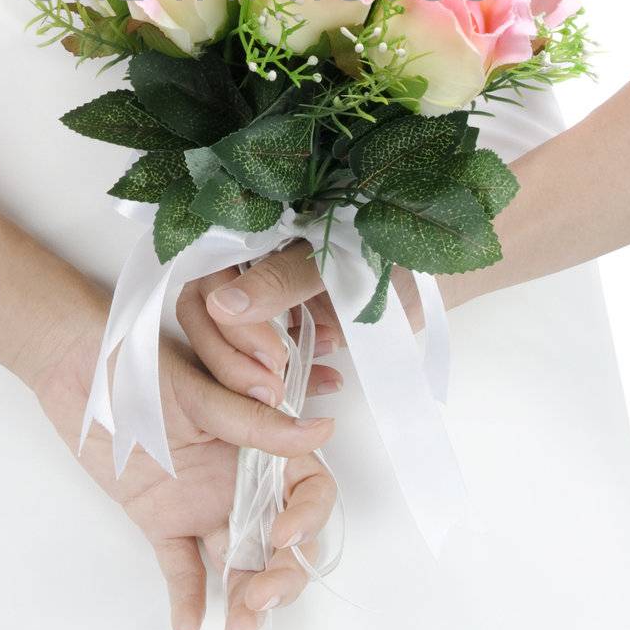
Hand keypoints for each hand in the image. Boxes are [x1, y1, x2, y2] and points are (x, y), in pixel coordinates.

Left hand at [27, 317, 337, 629]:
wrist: (76, 366)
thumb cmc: (141, 363)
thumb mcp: (202, 392)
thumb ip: (258, 422)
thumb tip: (323, 431)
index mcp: (259, 441)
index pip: (307, 488)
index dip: (307, 519)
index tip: (282, 538)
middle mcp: (238, 476)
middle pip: (280, 538)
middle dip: (282, 577)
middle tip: (258, 601)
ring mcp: (201, 501)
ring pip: (237, 559)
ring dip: (245, 597)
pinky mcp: (161, 519)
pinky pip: (180, 565)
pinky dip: (187, 597)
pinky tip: (187, 625)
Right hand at [177, 243, 425, 409]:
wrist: (424, 271)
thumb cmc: (382, 248)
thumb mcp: (332, 260)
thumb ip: (280, 280)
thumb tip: (222, 306)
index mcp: (250, 239)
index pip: (204, 283)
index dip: (223, 326)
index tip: (269, 356)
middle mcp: (248, 270)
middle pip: (206, 319)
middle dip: (233, 360)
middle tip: (275, 385)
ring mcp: (267, 303)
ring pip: (230, 346)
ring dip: (257, 375)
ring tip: (292, 389)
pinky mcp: (291, 331)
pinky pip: (269, 361)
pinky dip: (294, 378)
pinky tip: (327, 382)